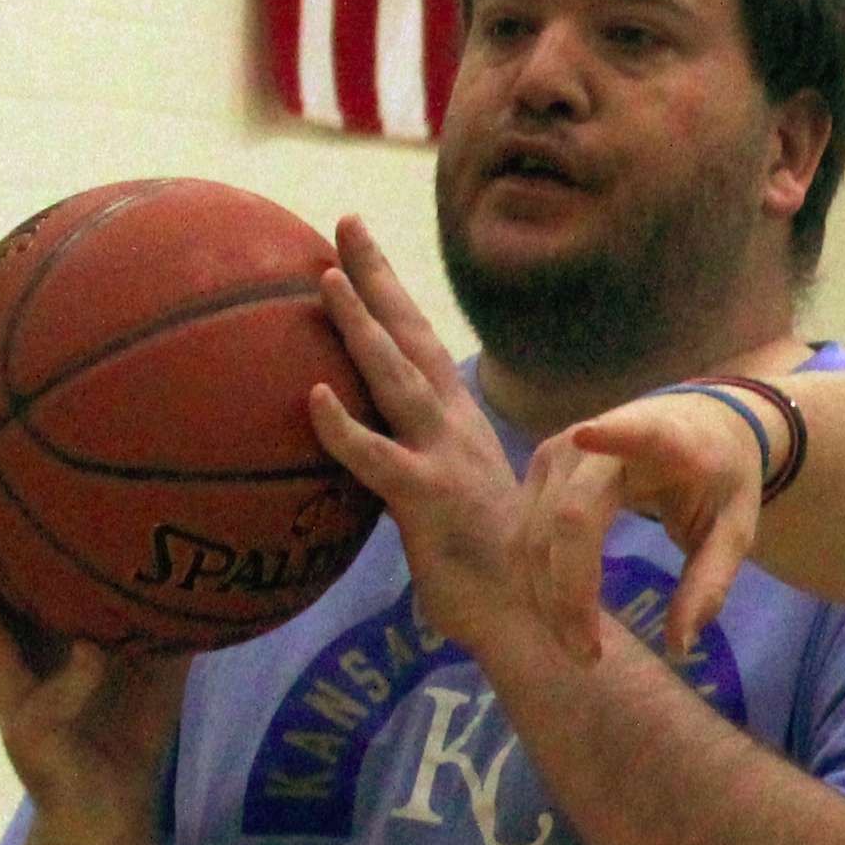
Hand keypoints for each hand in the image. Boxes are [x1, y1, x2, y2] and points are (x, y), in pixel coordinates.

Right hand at [0, 480, 190, 822]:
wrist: (112, 812)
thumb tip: (202, 557)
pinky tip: (75, 643)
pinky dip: (64, 670)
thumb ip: (164, 615)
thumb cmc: (128, 733)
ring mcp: (11, 693)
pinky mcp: (28, 730)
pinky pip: (43, 689)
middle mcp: (10, 658)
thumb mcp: (155, 662)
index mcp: (32, 637)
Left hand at [309, 215, 589, 662]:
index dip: (389, 297)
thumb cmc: (491, 578)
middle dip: (377, 276)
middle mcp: (454, 427)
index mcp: (457, 426)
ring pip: (396, 377)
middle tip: (344, 222)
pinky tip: (312, 399)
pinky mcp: (428, 498)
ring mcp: (443, 458)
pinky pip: (377, 457)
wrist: (533, 622)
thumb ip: (412, 480)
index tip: (355, 251)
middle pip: (411, 336)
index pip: (419, 346)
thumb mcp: (449, 511)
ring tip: (325, 278)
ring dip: (361, 325)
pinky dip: (343, 427)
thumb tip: (372, 476)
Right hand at [544, 383, 769, 660]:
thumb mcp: (735, 530)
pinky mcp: (538, 469)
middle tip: (589, 657)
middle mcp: (596, 436)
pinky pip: (522, 532)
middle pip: (567, 519)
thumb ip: (710, 582)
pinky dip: (534, 580)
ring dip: (544, 598)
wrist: (698, 424)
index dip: (612, 435)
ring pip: (532, 532)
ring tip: (576, 648)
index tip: (588, 434)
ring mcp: (558, 452)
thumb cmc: (719, 477)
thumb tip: (678, 645)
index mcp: (663, 439)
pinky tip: (555, 617)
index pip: (634, 432)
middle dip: (568, 595)